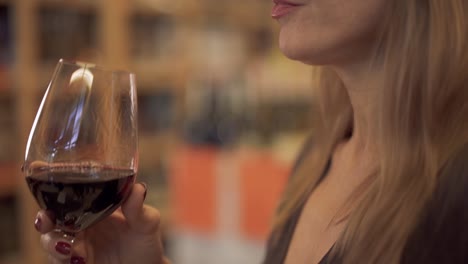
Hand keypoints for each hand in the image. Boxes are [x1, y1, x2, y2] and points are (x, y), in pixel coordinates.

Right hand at [35, 183, 168, 263]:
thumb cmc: (145, 240)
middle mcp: (80, 221)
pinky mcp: (74, 262)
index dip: (51, 178)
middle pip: (51, 214)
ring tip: (69, 247)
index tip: (39, 168)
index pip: (70, 188)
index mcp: (95, 203)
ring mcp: (75, 242)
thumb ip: (139, 209)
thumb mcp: (147, 223)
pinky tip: (78, 260)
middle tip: (46, 221)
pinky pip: (58, 261)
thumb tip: (138, 189)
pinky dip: (61, 259)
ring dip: (53, 241)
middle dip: (43, 217)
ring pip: (50, 239)